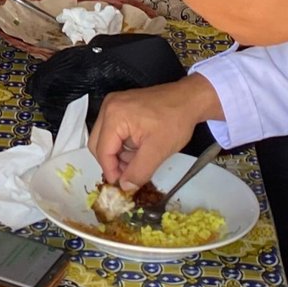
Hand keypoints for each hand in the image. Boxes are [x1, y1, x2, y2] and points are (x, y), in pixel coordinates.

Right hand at [89, 75, 221, 189]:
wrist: (189, 99)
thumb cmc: (175, 121)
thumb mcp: (158, 151)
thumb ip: (138, 172)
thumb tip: (125, 186)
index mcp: (114, 116)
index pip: (102, 151)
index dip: (111, 171)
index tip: (122, 185)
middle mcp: (109, 107)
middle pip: (98, 144)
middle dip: (113, 162)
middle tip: (129, 174)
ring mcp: (114, 105)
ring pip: (105, 138)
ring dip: (118, 153)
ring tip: (139, 159)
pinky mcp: (121, 106)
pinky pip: (113, 130)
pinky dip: (122, 143)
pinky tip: (139, 147)